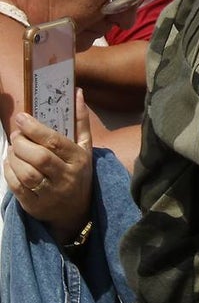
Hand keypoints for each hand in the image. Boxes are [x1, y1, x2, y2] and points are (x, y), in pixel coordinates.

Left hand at [3, 89, 93, 243]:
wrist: (77, 210)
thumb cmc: (79, 172)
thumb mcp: (85, 147)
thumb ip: (80, 121)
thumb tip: (77, 92)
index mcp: (79, 159)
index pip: (55, 142)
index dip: (35, 129)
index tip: (21, 118)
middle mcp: (66, 177)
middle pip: (39, 158)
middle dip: (22, 143)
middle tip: (16, 134)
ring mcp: (51, 193)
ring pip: (26, 173)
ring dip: (14, 158)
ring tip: (13, 148)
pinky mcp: (35, 206)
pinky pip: (17, 187)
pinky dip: (9, 172)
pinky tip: (10, 163)